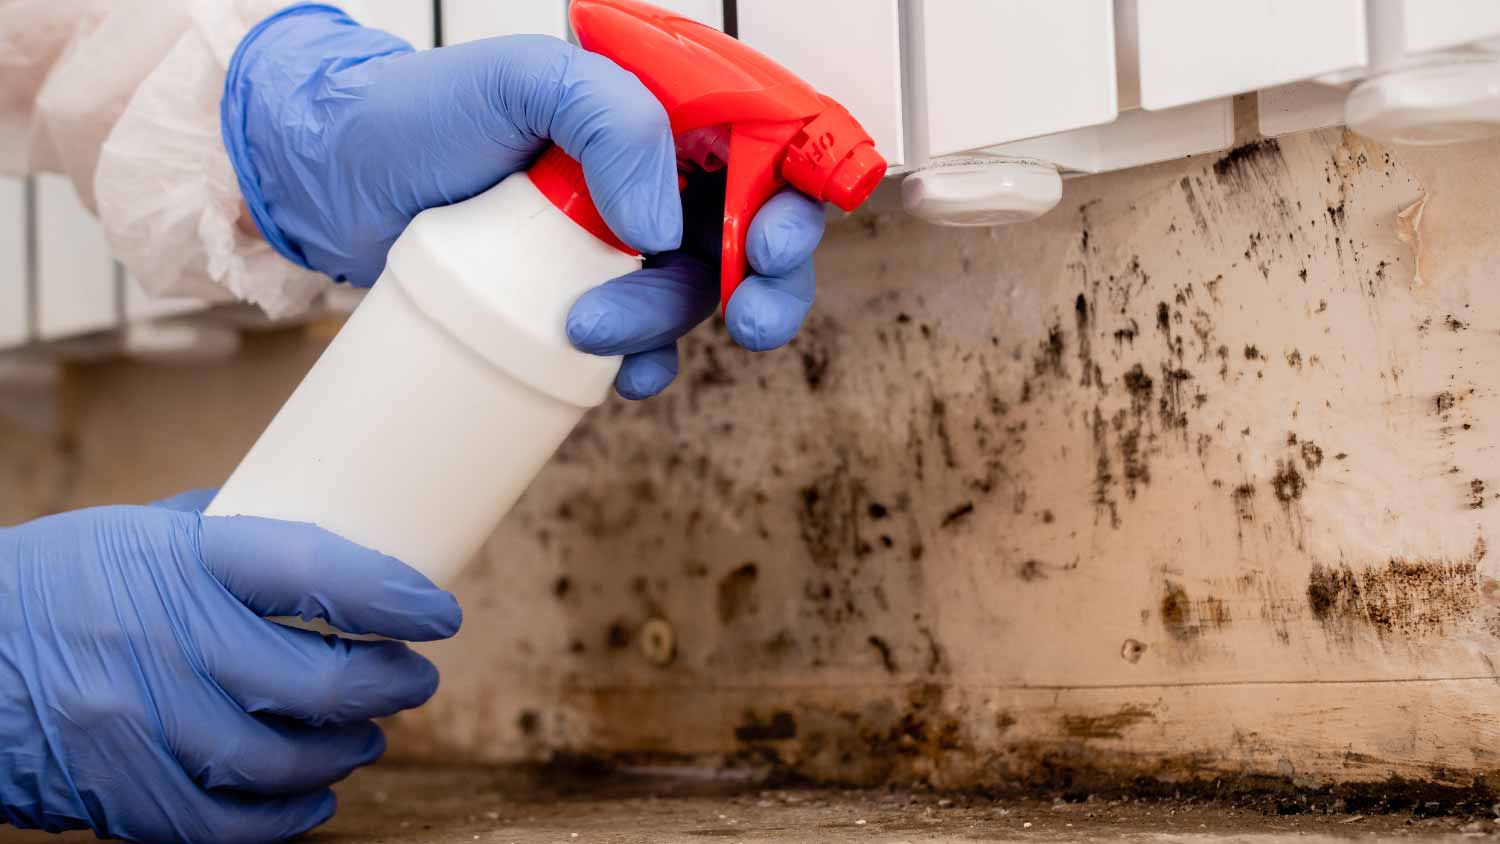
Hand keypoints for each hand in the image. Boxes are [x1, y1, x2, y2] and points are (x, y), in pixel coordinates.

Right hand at [0, 491, 461, 842]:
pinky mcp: (119, 792)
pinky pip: (226, 825)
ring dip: (346, 751)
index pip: (315, 574)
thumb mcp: (134, 531)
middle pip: (315, 682)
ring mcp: (138, 725)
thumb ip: (227, 537)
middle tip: (414, 679)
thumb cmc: (53, 582)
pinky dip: (286, 818)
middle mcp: (161, 642)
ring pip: (282, 761)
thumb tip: (327, 538)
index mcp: (176, 560)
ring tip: (367, 734)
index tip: (439, 613)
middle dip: (388, 685)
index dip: (393, 598)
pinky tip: (315, 796)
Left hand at [222, 7, 824, 399]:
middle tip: (746, 317)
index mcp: (661, 110)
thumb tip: (663, 228)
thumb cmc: (422, 113)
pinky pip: (644, 342)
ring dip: (668, 325)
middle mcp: (654, 174)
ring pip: (694, 294)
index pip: (766, 146)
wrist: (340, 182)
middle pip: (754, 232)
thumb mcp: (520, 81)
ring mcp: (621, 240)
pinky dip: (644, 365)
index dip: (793, 199)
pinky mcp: (585, 295)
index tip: (769, 245)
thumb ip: (609, 120)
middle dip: (765, 282)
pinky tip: (619, 380)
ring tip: (590, 329)